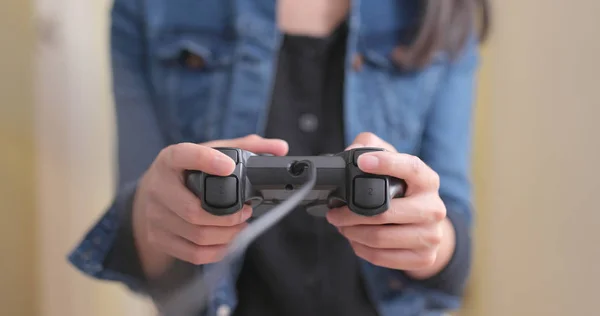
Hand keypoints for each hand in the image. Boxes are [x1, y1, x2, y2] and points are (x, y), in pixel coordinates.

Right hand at [133, 135, 288, 278]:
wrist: (149, 195)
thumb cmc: (185, 172)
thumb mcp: (208, 153)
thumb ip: (244, 147)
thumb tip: (280, 147)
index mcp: (170, 160)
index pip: (184, 156)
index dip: (207, 161)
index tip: (229, 166)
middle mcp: (159, 187)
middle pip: (193, 211)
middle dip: (228, 216)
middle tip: (246, 212)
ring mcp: (156, 216)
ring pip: (196, 235)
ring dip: (226, 235)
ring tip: (241, 227)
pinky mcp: (159, 238)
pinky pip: (192, 253)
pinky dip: (216, 251)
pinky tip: (228, 242)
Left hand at [327, 133, 453, 277]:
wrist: (426, 226)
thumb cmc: (403, 192)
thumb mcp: (391, 164)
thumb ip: (371, 147)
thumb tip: (352, 151)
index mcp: (428, 181)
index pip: (411, 167)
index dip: (386, 163)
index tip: (361, 161)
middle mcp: (434, 208)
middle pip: (385, 213)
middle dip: (350, 214)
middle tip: (334, 212)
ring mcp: (431, 236)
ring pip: (380, 238)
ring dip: (352, 233)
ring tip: (342, 226)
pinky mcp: (424, 258)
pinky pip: (382, 257)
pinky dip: (361, 249)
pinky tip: (355, 240)